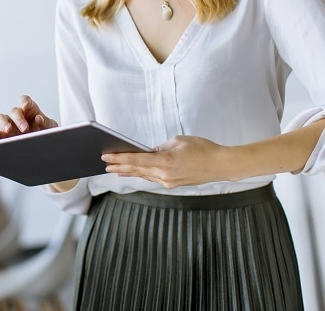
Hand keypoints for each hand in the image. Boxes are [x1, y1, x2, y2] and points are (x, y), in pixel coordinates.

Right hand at [0, 95, 57, 139]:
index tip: (26, 105)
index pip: (25, 100)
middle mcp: (19, 114)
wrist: (43, 144)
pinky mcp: (4, 135)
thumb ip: (47, 122)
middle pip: (14, 111)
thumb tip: (38, 119)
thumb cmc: (46, 132)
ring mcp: (10, 124)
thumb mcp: (51, 127)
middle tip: (25, 129)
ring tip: (8, 130)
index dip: (25, 102)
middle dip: (19, 119)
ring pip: (2, 118)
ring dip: (4, 123)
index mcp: (30, 109)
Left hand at [101, 135, 233, 188]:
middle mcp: (164, 174)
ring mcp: (168, 182)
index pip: (136, 160)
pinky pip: (153, 178)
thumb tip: (149, 152)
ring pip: (144, 175)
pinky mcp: (173, 184)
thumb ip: (160, 147)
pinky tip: (133, 173)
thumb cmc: (202, 148)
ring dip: (128, 172)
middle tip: (104, 164)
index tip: (106, 156)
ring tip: (114, 169)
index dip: (119, 158)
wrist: (221, 165)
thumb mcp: (179, 141)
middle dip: (119, 167)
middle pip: (136, 170)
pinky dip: (141, 174)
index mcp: (164, 161)